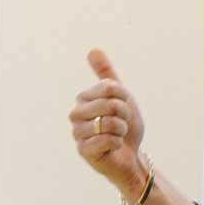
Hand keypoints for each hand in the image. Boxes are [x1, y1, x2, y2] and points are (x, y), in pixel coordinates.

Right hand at [71, 49, 149, 197]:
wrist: (128, 154)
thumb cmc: (123, 125)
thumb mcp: (120, 96)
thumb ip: (106, 75)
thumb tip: (93, 50)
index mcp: (82, 98)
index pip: (109, 87)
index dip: (124, 98)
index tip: (122, 108)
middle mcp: (75, 114)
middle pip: (110, 105)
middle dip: (124, 115)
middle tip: (122, 124)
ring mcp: (77, 133)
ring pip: (110, 123)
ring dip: (122, 130)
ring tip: (117, 135)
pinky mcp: (83, 150)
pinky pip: (107, 140)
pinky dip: (117, 143)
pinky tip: (113, 147)